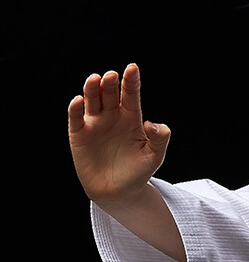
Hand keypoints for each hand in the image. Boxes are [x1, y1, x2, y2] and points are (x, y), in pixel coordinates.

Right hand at [68, 62, 170, 206]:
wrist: (117, 193)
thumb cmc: (138, 173)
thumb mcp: (154, 156)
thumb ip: (160, 138)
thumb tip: (153, 124)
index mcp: (131, 116)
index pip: (131, 93)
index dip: (131, 80)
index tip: (132, 68)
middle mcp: (112, 115)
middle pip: (110, 92)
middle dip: (110, 83)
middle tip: (111, 76)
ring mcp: (95, 123)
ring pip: (92, 100)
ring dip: (92, 89)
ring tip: (95, 80)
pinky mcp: (79, 134)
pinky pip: (76, 118)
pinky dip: (76, 108)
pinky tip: (79, 101)